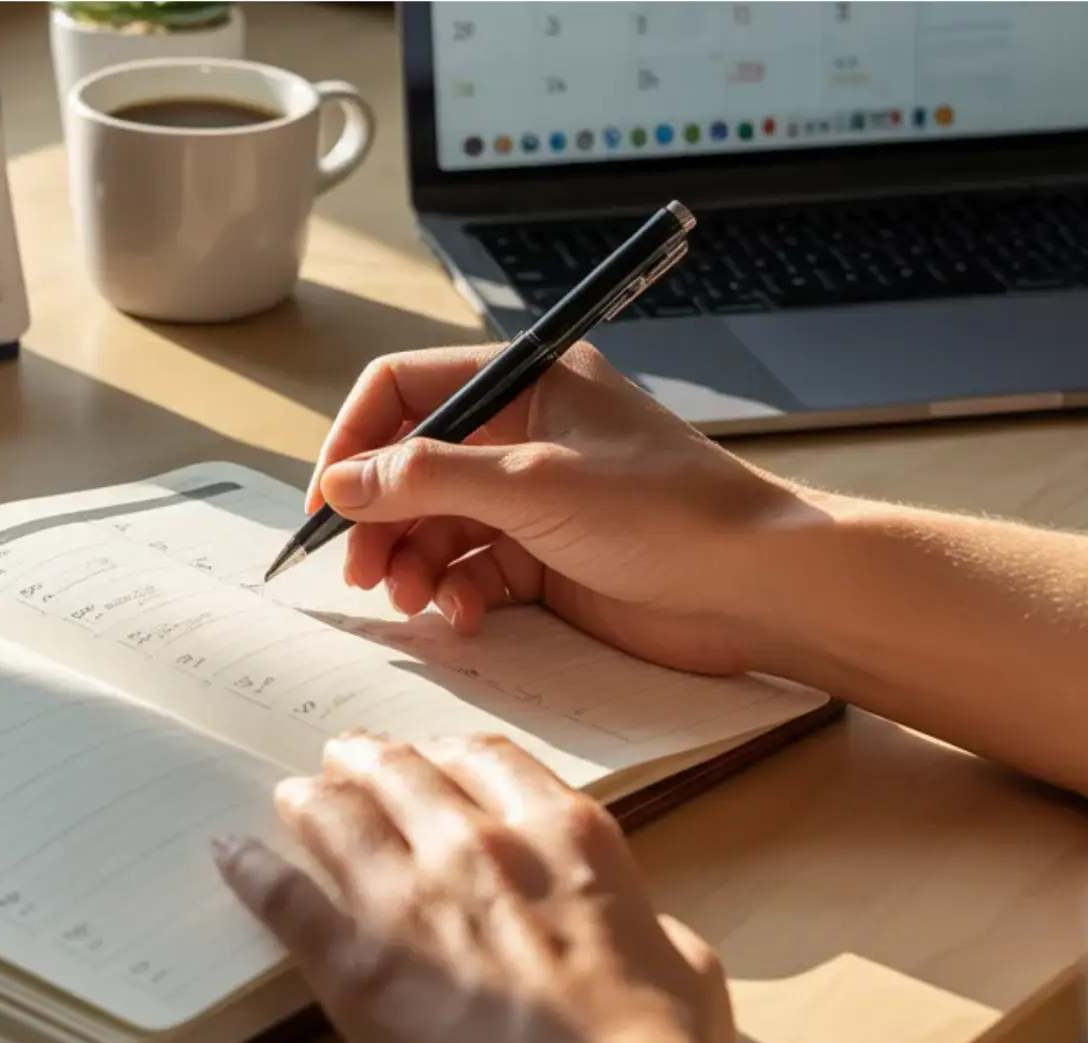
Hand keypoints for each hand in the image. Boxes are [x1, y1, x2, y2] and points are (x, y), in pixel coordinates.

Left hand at [212, 731, 735, 1042]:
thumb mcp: (685, 966)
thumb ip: (648, 923)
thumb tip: (649, 930)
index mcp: (563, 835)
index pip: (489, 759)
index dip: (449, 753)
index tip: (432, 755)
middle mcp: (480, 845)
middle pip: (404, 772)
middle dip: (370, 760)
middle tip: (348, 757)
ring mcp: (412, 898)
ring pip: (338, 815)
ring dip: (312, 798)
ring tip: (295, 794)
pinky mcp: (356, 962)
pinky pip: (285, 898)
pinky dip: (251, 871)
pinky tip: (230, 855)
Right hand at [306, 343, 814, 674]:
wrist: (759, 588)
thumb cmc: (668, 513)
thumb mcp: (533, 485)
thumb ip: (427, 479)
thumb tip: (343, 484)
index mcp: (527, 382)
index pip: (407, 389)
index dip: (357, 441)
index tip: (328, 501)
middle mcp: (526, 434)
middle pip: (414, 465)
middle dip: (380, 518)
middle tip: (360, 572)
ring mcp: (537, 499)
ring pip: (438, 524)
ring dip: (412, 562)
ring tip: (412, 599)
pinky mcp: (551, 560)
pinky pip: (475, 571)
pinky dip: (458, 594)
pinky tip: (466, 616)